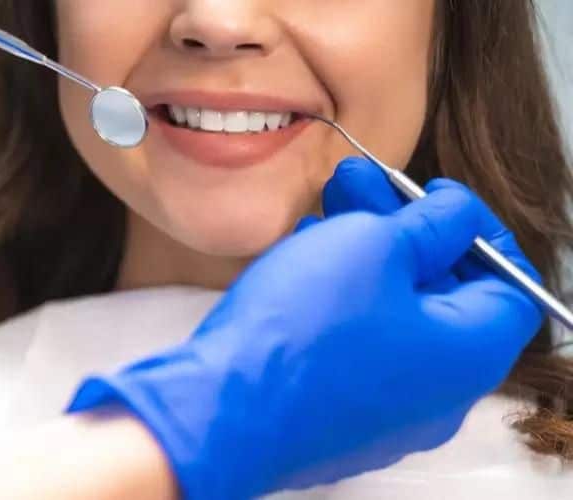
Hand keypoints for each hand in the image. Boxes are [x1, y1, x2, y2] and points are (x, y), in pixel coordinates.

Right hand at [67, 158, 543, 499]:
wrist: (219, 410)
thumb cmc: (303, 328)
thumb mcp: (375, 245)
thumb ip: (430, 223)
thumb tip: (455, 215)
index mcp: (468, 354)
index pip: (507, 282)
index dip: (475, 228)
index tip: (436, 198)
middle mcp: (437, 393)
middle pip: (437, 292)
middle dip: (400, 226)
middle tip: (361, 181)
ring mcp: (384, 410)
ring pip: (388, 314)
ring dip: (362, 253)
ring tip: (323, 206)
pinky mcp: (336, 414)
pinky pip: (354, 344)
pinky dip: (340, 295)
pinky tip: (305, 255)